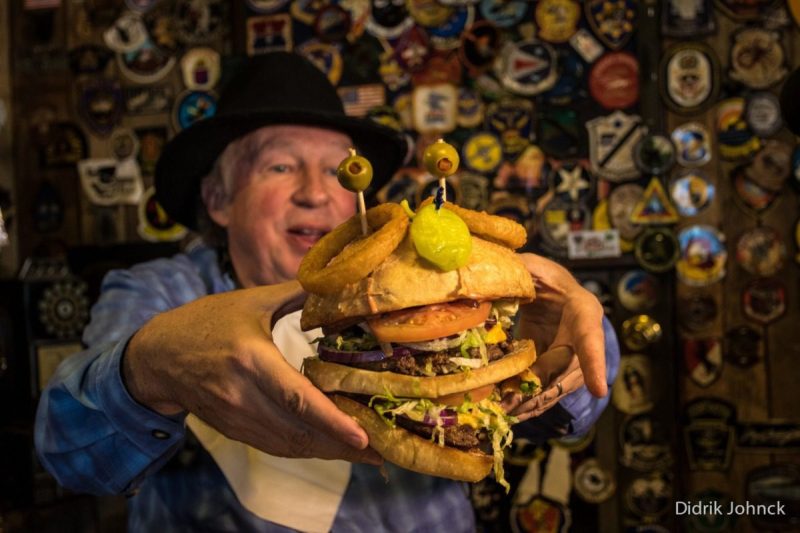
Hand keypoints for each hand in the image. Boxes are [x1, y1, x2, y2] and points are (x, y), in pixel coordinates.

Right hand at [123, 281, 381, 464]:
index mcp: (250, 359)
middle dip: (341, 445)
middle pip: (298, 430)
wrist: (157, 356)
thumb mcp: (250, 301)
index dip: (332, 420)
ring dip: (327, 452)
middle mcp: (242, 394)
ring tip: (363, 453)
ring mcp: (235, 416)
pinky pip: (274, 446)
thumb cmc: (206, 321)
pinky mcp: (232, 428)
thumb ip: (295, 294)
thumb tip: (336, 283)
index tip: (363, 435)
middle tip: (380, 450)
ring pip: (288, 444)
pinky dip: (304, 449)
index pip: (297, 397)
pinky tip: (328, 446)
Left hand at [502, 254, 606, 419]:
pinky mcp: (557, 372)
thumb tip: (491, 281)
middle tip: (514, 402)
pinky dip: (529, 403)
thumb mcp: (532, 267)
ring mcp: (574, 360)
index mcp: (584, 310)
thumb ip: (519, 272)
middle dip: (542, 388)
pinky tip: (510, 414)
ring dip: (533, 401)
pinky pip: (547, 392)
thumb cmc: (545, 276)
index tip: (599, 389)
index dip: (594, 363)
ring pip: (557, 388)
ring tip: (506, 412)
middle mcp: (585, 340)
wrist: (553, 292)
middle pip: (568, 372)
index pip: (591, 338)